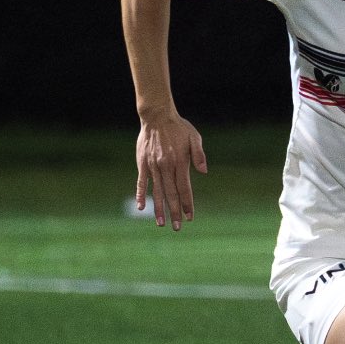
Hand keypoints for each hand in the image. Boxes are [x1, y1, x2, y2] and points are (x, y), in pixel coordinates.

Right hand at [135, 112, 208, 229]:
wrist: (156, 116)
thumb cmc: (178, 127)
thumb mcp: (194, 138)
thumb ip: (199, 155)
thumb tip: (203, 172)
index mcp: (179, 162)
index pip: (185, 188)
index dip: (188, 204)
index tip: (190, 217)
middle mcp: (166, 167)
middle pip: (171, 194)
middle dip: (175, 212)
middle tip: (177, 227)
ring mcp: (153, 166)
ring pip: (156, 191)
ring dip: (159, 208)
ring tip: (161, 223)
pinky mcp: (142, 163)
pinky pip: (141, 182)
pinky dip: (141, 195)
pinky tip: (142, 208)